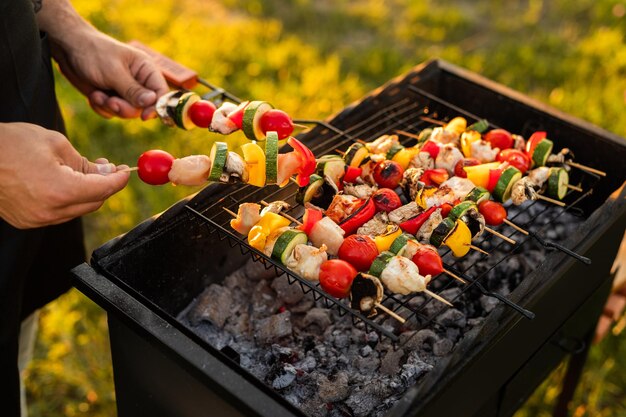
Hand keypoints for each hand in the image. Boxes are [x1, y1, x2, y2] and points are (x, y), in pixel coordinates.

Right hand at [0, 123, 129, 228]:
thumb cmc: (8, 144)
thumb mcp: (54, 144)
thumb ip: (84, 163)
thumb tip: (106, 172)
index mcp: (60, 190)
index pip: (103, 190)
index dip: (119, 180)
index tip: (126, 171)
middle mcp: (50, 211)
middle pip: (93, 202)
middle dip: (105, 186)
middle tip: (109, 168)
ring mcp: (37, 219)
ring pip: (77, 209)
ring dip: (88, 193)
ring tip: (86, 171)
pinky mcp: (27, 221)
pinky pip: (59, 212)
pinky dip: (68, 199)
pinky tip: (66, 182)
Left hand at [51, 30, 168, 119]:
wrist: (67, 49)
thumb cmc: (93, 53)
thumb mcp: (114, 72)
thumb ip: (133, 90)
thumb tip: (152, 102)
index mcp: (146, 69)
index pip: (161, 92)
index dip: (156, 106)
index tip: (144, 116)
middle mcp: (138, 81)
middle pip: (143, 107)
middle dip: (125, 108)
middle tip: (111, 102)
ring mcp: (124, 91)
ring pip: (127, 112)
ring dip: (110, 106)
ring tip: (97, 94)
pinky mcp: (111, 97)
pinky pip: (112, 113)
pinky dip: (101, 107)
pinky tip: (93, 95)